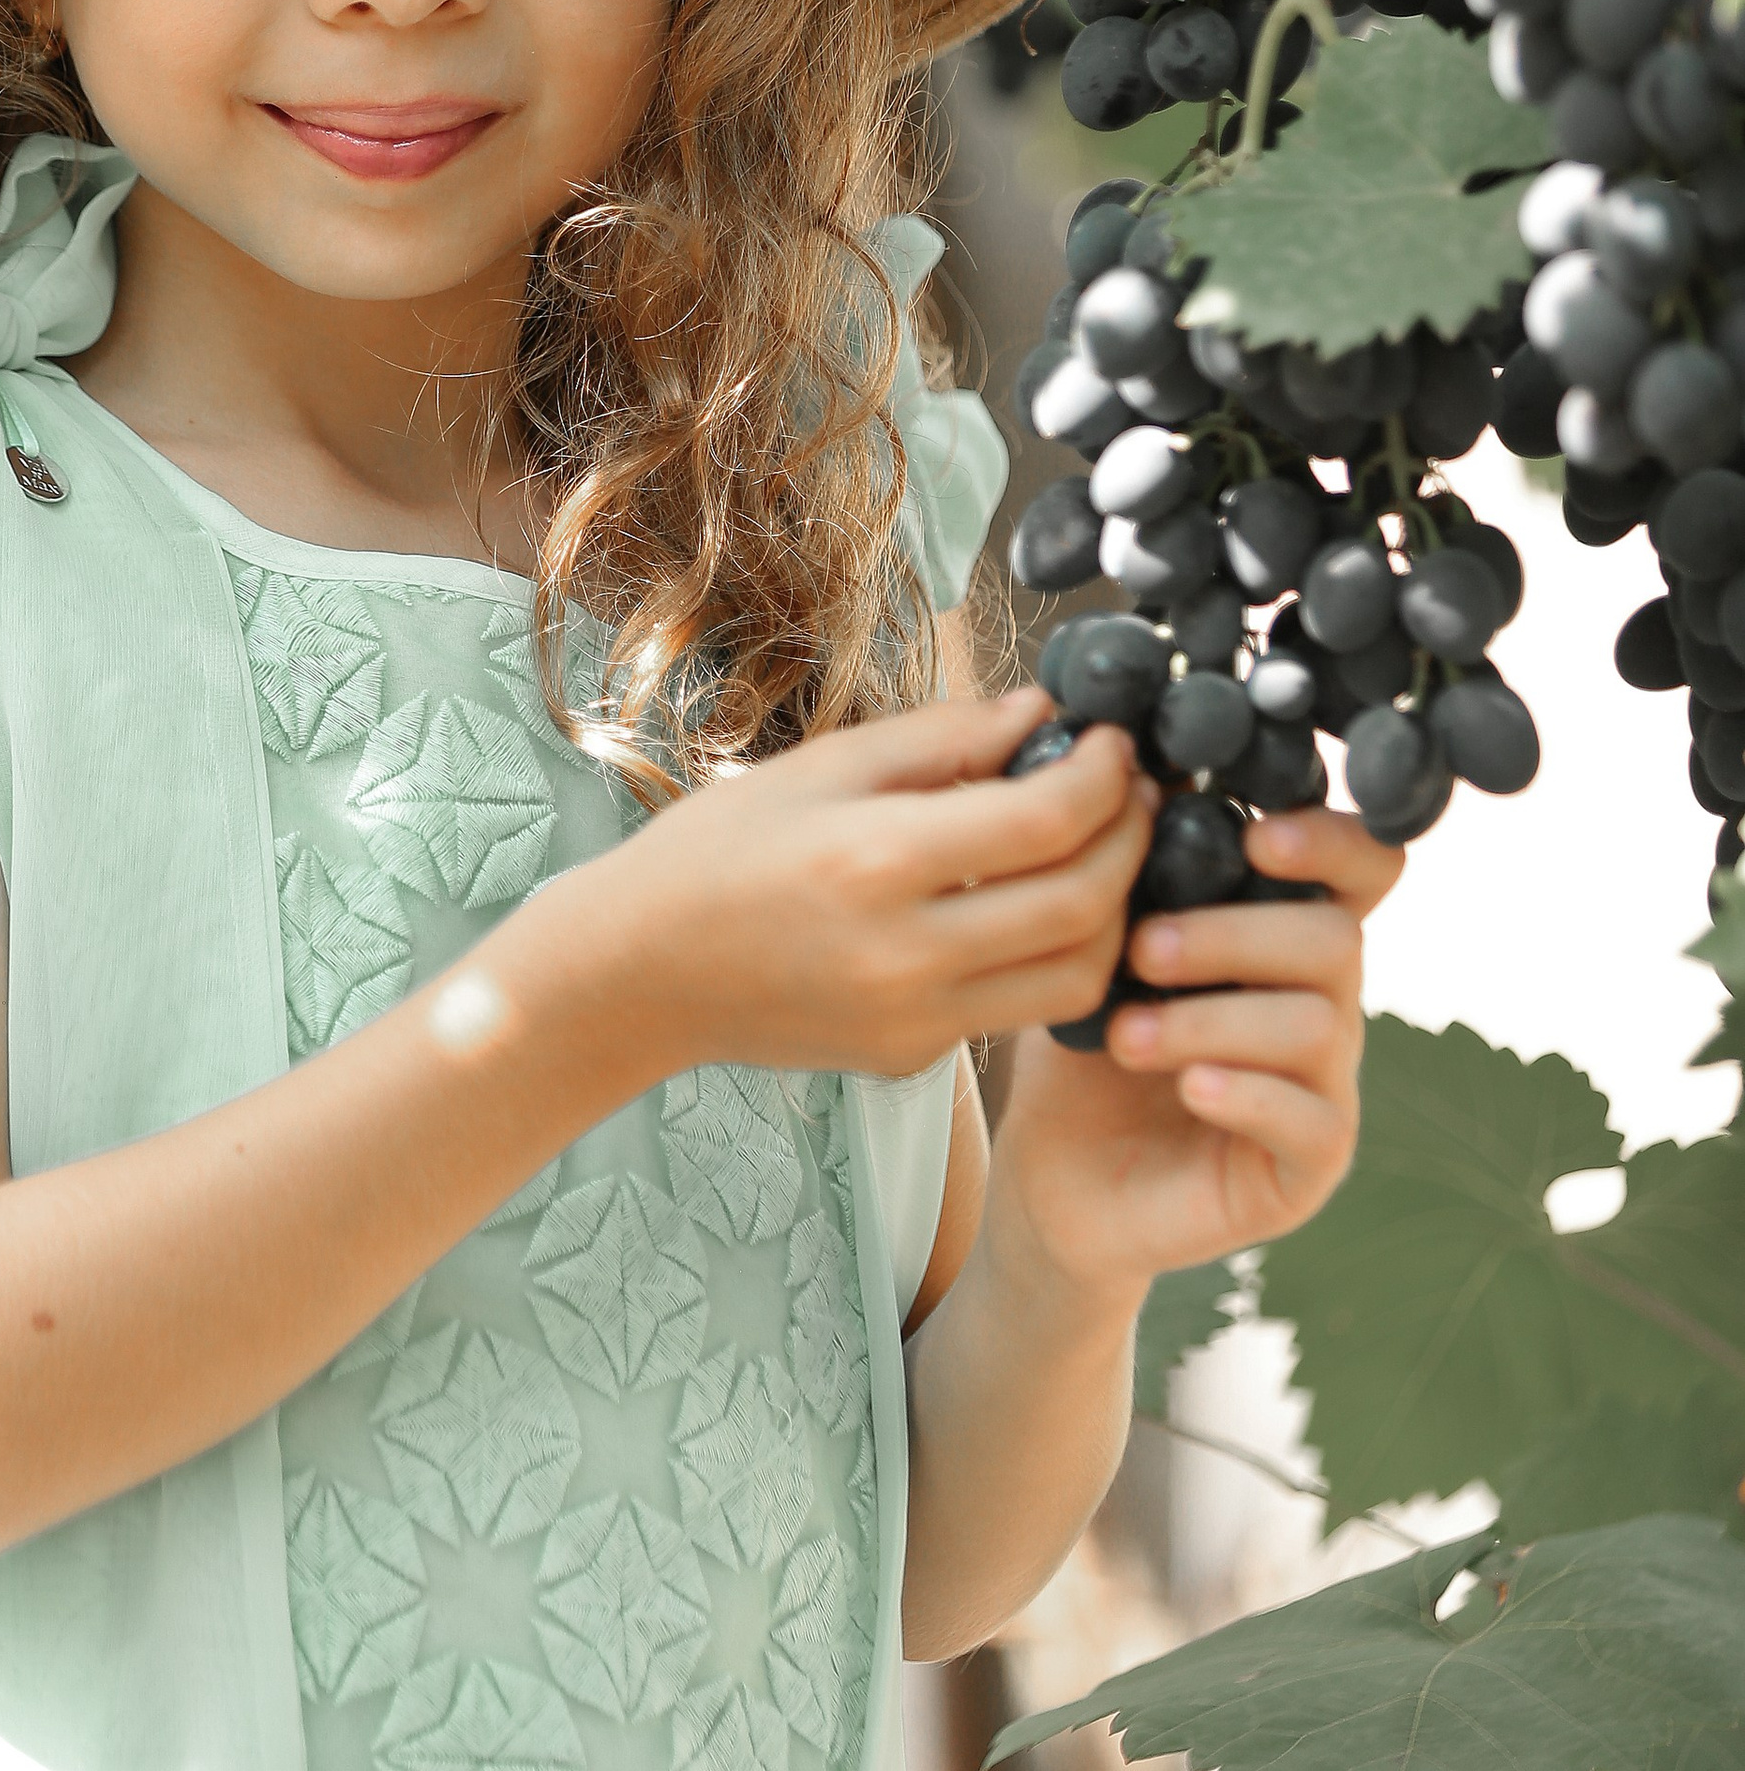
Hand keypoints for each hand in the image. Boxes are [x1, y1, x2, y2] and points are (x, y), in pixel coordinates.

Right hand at [581, 685, 1157, 1088]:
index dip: (1105, 775)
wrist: (637, 973)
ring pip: (1079, 977)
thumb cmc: (717, 852)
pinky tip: (1041, 903)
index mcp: (874, 861)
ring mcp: (913, 1020)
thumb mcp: (819, 768)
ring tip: (1105, 851)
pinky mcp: (914, 1057)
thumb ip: (943, 737)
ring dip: (1116, 912)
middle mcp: (904, 954)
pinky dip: (1057, 954)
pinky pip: (1022, 1008)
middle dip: (1132, 840)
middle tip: (1134, 792)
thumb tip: (1045, 714)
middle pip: (1084, 905)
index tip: (1113, 741)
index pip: (1046, 820)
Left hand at [989, 800, 1401, 1308]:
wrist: (1052, 1182)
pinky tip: (1188, 1087)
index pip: (1362, 871)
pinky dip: (1245, 1092)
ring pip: (1317, 1025)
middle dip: (1233, 934)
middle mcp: (1323, 1006)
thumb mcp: (1096, 953)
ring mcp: (1325, 1089)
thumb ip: (1136, 876)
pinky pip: (1311, 1120)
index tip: (1255, 836)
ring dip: (1212, 1019)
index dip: (1330, 841)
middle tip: (1142, 951)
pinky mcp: (1308, 1167)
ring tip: (1126, 1036)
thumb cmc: (1083, 1055)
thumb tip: (1149, 769)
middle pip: (1335, 939)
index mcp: (1284, 939)